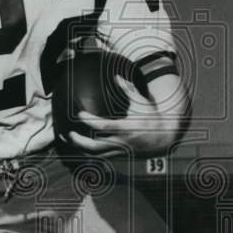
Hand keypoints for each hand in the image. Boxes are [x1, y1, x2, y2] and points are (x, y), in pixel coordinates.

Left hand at [67, 73, 181, 156]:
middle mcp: (121, 142)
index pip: (102, 127)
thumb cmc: (152, 118)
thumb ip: (128, 89)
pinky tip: (81, 145)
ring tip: (71, 139)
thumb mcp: (142, 102)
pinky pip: (101, 156)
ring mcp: (120, 151)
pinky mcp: (119, 155)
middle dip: (79, 141)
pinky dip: (89, 152)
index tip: (79, 113)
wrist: (164, 139)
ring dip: (81, 148)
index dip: (89, 121)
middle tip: (69, 133)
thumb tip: (116, 76)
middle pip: (94, 146)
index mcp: (126, 128)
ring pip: (96, 155)